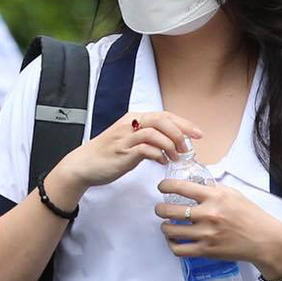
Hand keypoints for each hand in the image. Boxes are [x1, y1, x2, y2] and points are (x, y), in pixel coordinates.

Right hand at [58, 111, 203, 195]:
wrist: (83, 165)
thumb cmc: (107, 155)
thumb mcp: (130, 142)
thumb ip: (148, 140)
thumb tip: (170, 147)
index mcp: (134, 119)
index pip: (164, 115)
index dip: (183, 123)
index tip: (198, 134)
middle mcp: (130, 124)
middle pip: (162, 119)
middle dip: (181, 131)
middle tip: (192, 145)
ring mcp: (126, 137)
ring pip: (156, 132)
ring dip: (171, 145)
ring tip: (177, 157)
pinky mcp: (123, 152)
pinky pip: (146, 149)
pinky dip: (159, 155)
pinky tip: (162, 162)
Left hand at [155, 176, 281, 272]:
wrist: (264, 239)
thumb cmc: (250, 215)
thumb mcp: (233, 194)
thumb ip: (212, 189)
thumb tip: (194, 183)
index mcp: (215, 196)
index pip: (181, 187)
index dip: (165, 186)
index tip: (161, 187)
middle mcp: (208, 214)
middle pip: (169, 210)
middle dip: (160, 209)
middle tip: (160, 209)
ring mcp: (206, 234)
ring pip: (170, 230)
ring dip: (164, 227)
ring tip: (167, 225)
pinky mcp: (206, 251)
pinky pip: (178, 249)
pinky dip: (171, 244)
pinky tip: (174, 240)